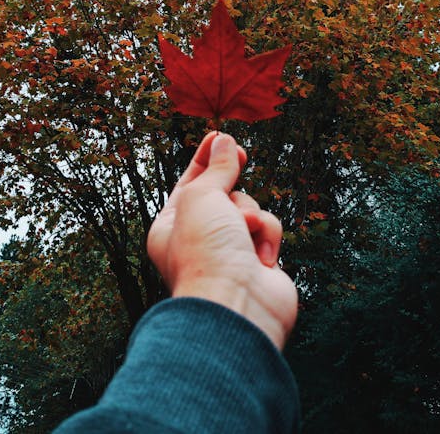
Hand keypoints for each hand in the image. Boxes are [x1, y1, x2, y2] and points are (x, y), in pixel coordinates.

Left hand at [147, 132, 297, 349]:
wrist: (236, 304)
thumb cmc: (205, 253)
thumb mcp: (202, 196)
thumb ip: (216, 168)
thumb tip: (223, 141)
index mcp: (171, 226)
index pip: (189, 183)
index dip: (204, 158)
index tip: (218, 134)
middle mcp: (199, 239)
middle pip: (223, 193)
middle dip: (231, 183)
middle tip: (240, 154)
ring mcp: (230, 252)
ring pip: (250, 208)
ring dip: (250, 214)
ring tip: (244, 232)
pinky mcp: (258, 262)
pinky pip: (268, 229)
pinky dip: (267, 235)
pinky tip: (261, 257)